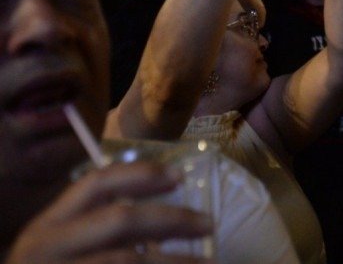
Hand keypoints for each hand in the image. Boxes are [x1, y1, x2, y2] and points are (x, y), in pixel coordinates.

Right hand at [4, 161, 210, 262]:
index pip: (95, 184)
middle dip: (172, 219)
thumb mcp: (64, 248)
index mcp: (47, 226)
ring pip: (128, 260)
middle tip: (208, 223)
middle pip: (120, 220)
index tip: (180, 175)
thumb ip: (101, 229)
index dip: (140, 175)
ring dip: (176, 262)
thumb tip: (164, 215)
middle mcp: (47, 249)